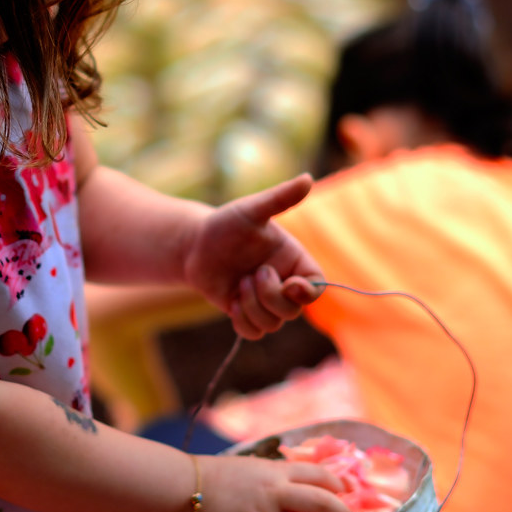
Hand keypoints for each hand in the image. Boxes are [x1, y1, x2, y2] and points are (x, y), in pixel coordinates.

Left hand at [183, 174, 325, 338]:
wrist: (194, 245)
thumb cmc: (225, 224)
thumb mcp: (251, 210)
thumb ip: (280, 198)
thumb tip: (307, 178)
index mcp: (293, 260)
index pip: (317, 287)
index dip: (307, 292)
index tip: (289, 285)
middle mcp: (283, 283)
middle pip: (294, 310)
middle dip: (270, 296)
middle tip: (251, 274)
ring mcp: (264, 300)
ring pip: (273, 324)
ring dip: (253, 307)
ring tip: (238, 284)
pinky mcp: (245, 313)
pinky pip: (254, 333)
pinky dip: (243, 322)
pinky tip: (231, 302)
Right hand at [187, 454, 354, 511]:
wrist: (185, 489)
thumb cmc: (219, 477)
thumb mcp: (254, 468)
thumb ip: (280, 478)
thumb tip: (308, 492)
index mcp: (276, 472)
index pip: (320, 475)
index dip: (340, 485)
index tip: (349, 495)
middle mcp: (274, 494)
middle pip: (323, 503)